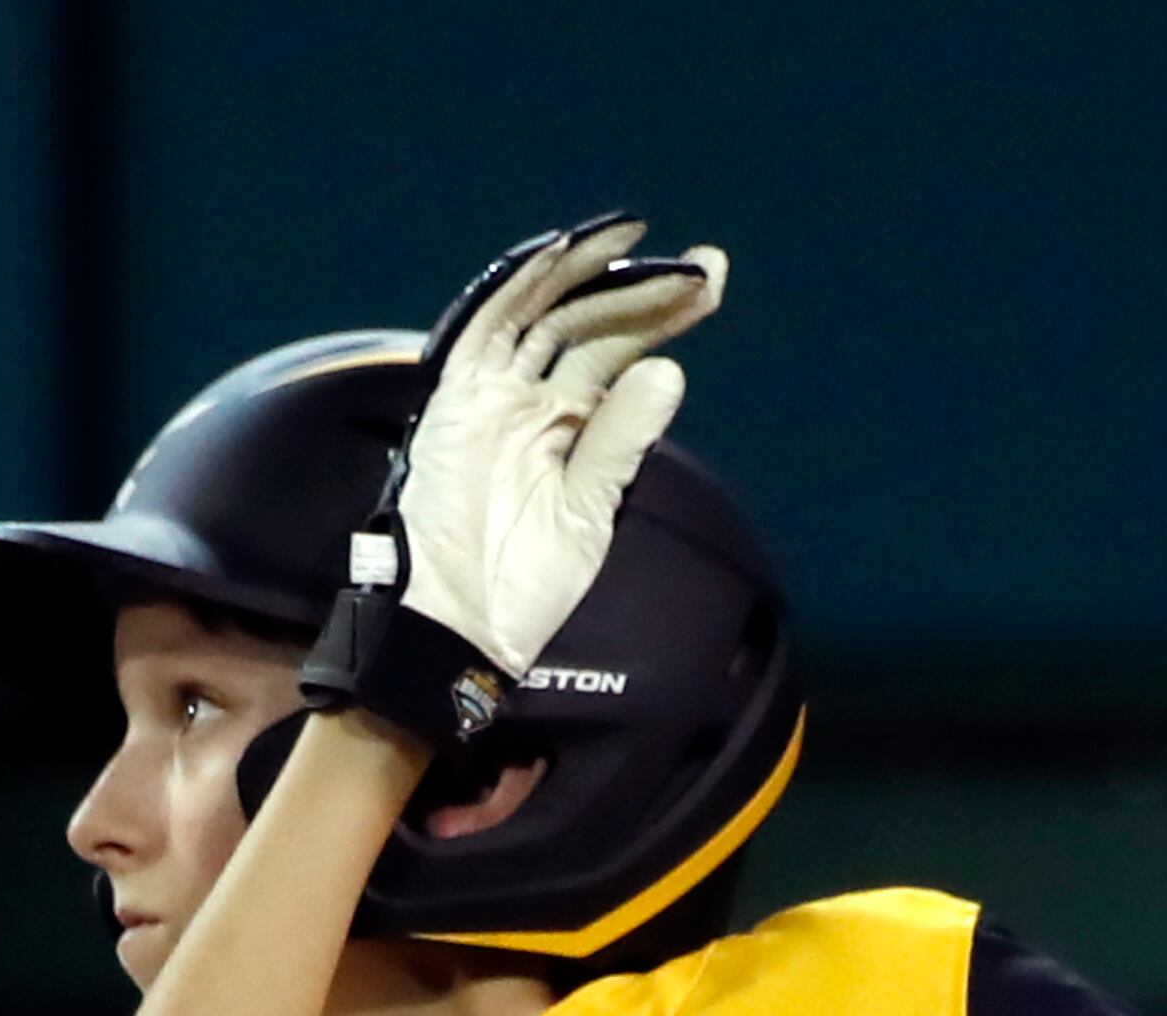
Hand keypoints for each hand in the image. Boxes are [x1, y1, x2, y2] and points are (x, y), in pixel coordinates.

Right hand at [398, 214, 725, 676]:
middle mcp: (528, 397)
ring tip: (644, 242)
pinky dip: (525, 286)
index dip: (662, 317)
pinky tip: (568, 253)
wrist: (462, 621)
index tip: (711, 286)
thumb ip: (622, 437)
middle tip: (706, 266)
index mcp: (566, 424)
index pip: (618, 352)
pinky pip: (489, 324)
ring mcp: (490, 392)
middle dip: (645, 290)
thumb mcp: (592, 505)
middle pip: (589, 324)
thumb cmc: (524, 579)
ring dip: (591, 273)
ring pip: (545, 312)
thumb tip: (669, 370)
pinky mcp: (456, 396)